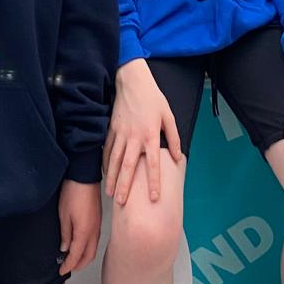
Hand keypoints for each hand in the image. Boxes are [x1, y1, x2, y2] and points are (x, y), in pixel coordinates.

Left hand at [58, 178, 100, 275]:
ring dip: (84, 256)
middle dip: (78, 265)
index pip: (76, 256)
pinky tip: (79, 243)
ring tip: (72, 258)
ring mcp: (98, 224)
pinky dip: (87, 246)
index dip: (68, 266)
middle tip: (67, 268)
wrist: (84, 173)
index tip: (61, 270)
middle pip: (89, 256)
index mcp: (85, 232)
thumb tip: (65, 248)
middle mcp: (94, 231)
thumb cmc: (73, 191)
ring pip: (93, 248)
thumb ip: (65, 234)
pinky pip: (95, 239)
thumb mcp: (63, 214)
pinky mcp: (98, 218)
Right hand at [103, 58, 181, 206]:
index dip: (154, 181)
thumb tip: (178, 157)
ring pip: (114, 160)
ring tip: (111, 194)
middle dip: (124, 186)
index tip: (154, 198)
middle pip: (128, 166)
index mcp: (150, 134)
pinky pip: (107, 148)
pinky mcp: (111, 129)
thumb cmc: (152, 98)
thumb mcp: (168, 115)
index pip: (153, 163)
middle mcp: (134, 137)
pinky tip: (105, 173)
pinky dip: (105, 162)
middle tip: (122, 203)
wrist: (132, 80)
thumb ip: (173, 137)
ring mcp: (120, 133)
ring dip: (112, 178)